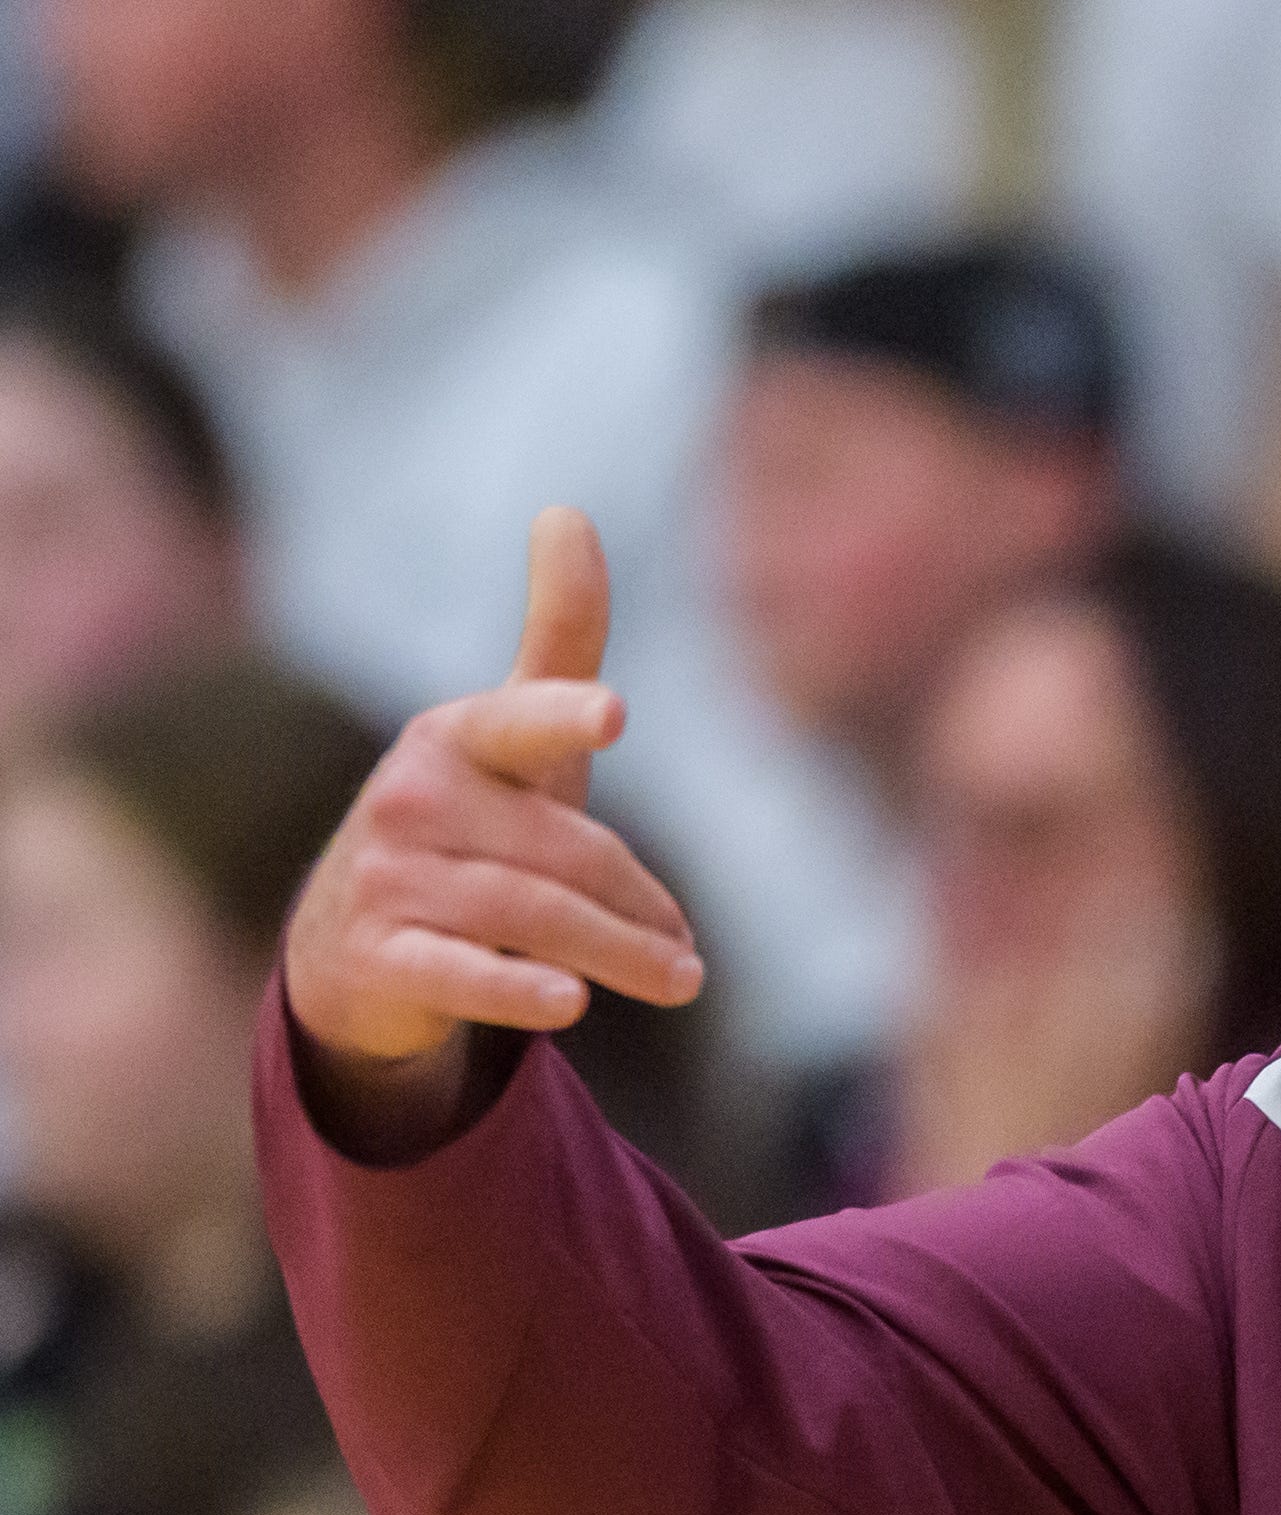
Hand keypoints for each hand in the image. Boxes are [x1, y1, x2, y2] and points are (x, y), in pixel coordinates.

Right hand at [280, 507, 702, 1097]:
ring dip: (618, 955)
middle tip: (690, 957)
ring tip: (681, 981)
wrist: (355, 946)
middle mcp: (412, 801)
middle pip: (562, 855)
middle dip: (637, 907)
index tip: (611, 715)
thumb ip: (558, 639)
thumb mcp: (515, 739)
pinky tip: (570, 1004)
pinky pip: (459, 974)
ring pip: (532, 917)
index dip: (563, 718)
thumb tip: (569, 509)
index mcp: (455, 740)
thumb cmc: (467, 826)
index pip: (518, 725)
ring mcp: (388, 879)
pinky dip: (515, 991)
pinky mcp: (378, 957)